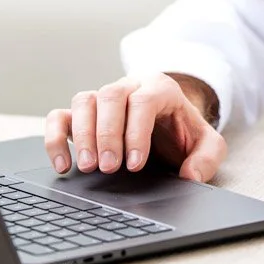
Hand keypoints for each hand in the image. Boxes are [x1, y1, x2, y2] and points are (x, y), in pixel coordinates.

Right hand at [44, 72, 226, 181]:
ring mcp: (102, 98)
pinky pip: (60, 116)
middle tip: (109, 168)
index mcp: (159, 89)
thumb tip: (190, 176)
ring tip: (88, 166)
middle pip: (110, 96)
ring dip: (82, 135)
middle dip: (107, 134)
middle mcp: (128, 87)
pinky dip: (55, 138)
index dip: (136, 131)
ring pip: (84, 101)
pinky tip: (63, 165)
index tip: (135, 164)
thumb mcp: (207, 143)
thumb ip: (207, 158)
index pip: (143, 101)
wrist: (169, 119)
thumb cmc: (183, 131)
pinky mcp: (83, 114)